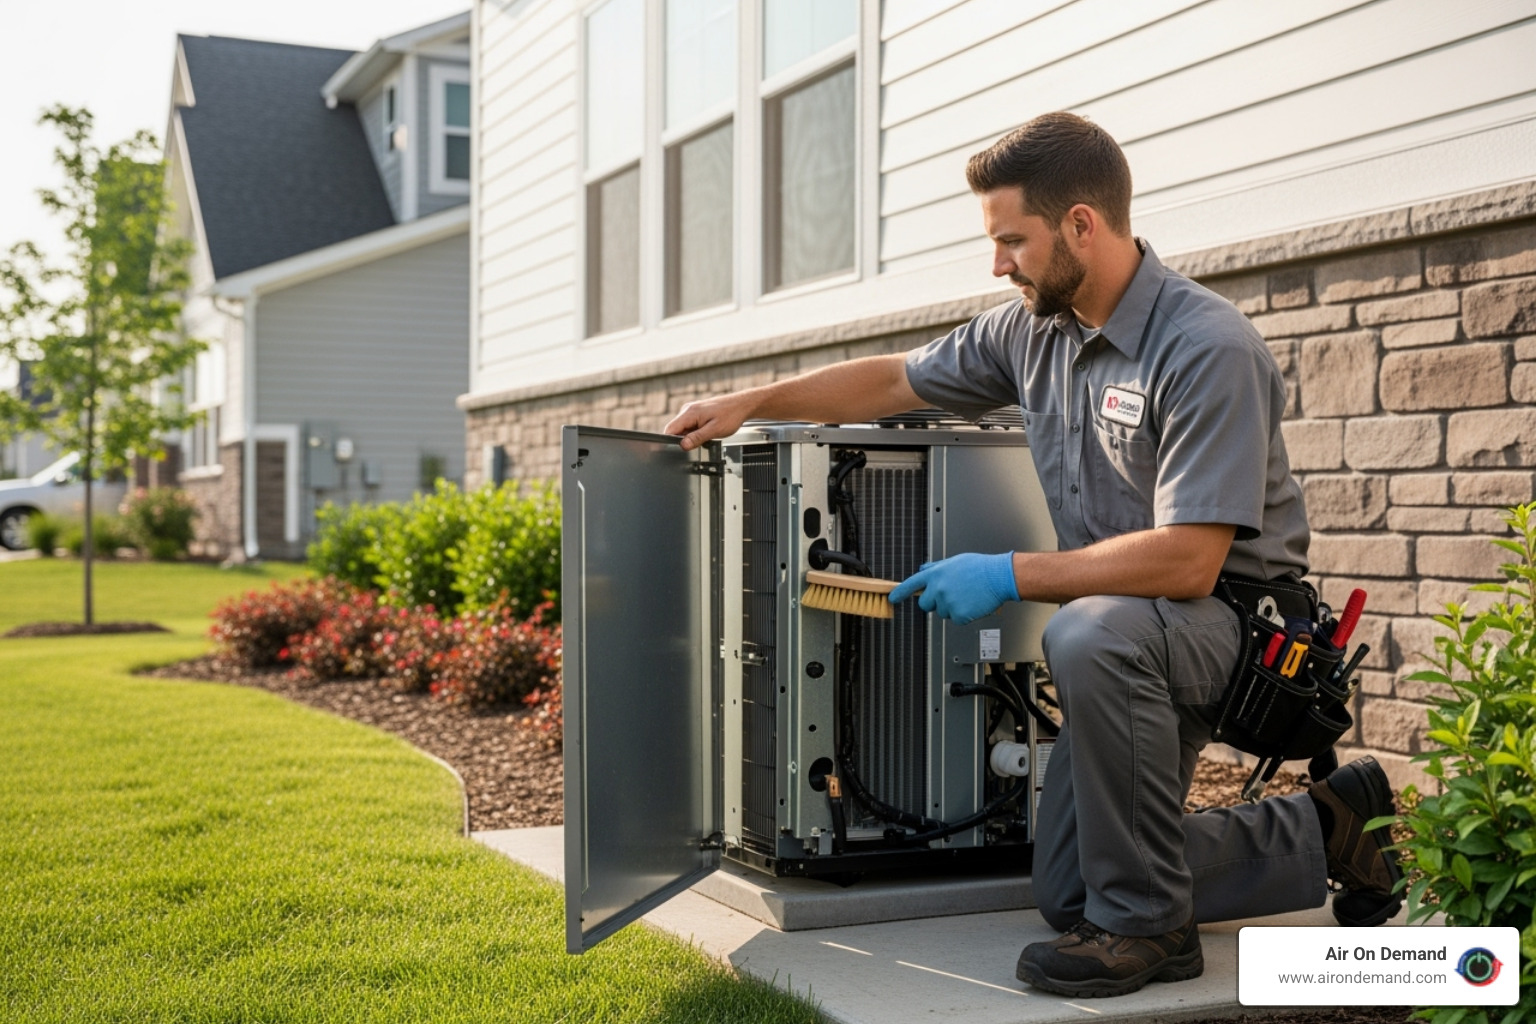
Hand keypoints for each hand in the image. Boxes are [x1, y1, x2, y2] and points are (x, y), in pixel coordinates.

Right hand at [664, 393, 755, 450]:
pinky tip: (707, 432)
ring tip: (707, 434)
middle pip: (675, 430)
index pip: (669, 429)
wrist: (741, 405)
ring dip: (691, 436)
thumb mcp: (714, 430)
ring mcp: (691, 411)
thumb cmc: (731, 415)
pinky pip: (690, 426)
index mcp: (689, 412)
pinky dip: (695, 432)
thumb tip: (683, 446)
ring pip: (683, 429)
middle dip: (683, 440)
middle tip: (699, 442)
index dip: (669, 442)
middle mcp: (688, 410)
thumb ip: (697, 438)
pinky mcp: (696, 413)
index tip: (673, 451)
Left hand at [888, 552, 1017, 624]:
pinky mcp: (958, 615)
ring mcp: (947, 603)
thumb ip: (936, 568)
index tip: (892, 598)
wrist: (998, 576)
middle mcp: (938, 588)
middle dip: (934, 602)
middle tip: (952, 595)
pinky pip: (956, 620)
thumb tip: (923, 570)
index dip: (900, 592)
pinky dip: (964, 615)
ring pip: (943, 613)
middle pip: (925, 604)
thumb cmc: (980, 568)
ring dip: (952, 608)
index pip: (912, 584)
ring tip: (967, 595)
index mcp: (936, 574)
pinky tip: (973, 603)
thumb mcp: (954, 562)